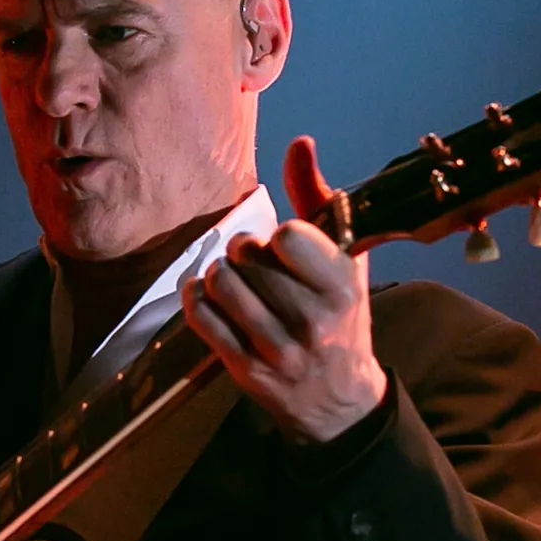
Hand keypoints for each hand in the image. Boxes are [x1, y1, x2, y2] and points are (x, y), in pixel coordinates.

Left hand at [180, 136, 387, 443]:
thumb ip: (318, 198)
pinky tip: (208, 296)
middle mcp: (312, 320)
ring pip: (219, 282)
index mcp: (341, 286)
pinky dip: (196, 298)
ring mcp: (276, 348)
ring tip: (235, 281)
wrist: (337, 397)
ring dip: (218, 274)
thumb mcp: (344, 258)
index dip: (277, 236)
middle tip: (256, 265)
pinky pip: (200, 315)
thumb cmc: (340, 315)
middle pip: (245, 257)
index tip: (284, 247)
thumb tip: (299, 144)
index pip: (286, 237)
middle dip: (244, 253)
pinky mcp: (243, 369)